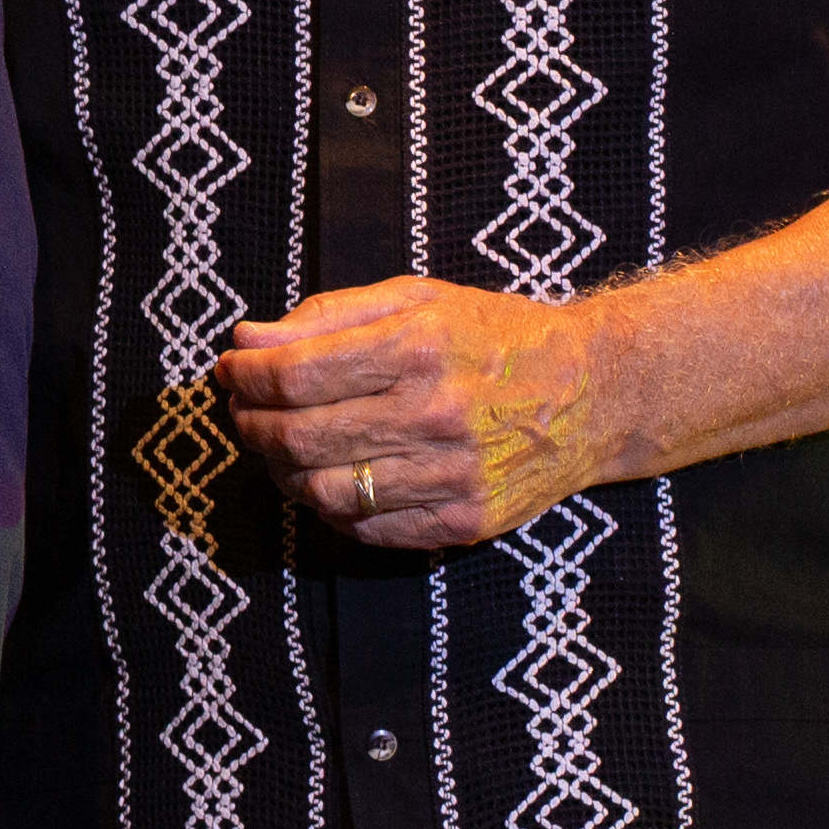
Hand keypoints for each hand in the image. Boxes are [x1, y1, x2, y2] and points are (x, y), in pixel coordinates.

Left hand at [219, 274, 613, 547]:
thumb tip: (247, 341)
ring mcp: (452, 476)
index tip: (230, 371)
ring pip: (322, 491)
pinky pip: (365, 528)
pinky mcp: (464, 522)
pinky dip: (329, 507)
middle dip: (250, 424)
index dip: (244, 377)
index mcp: (420, 349)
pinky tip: (330, 476)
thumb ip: (327, 316)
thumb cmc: (496, 337)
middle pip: (297, 437)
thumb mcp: (417, 300)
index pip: (293, 376)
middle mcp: (436, 415)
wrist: (598, 393)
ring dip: (282, 470)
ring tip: (282, 446)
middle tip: (243, 410)